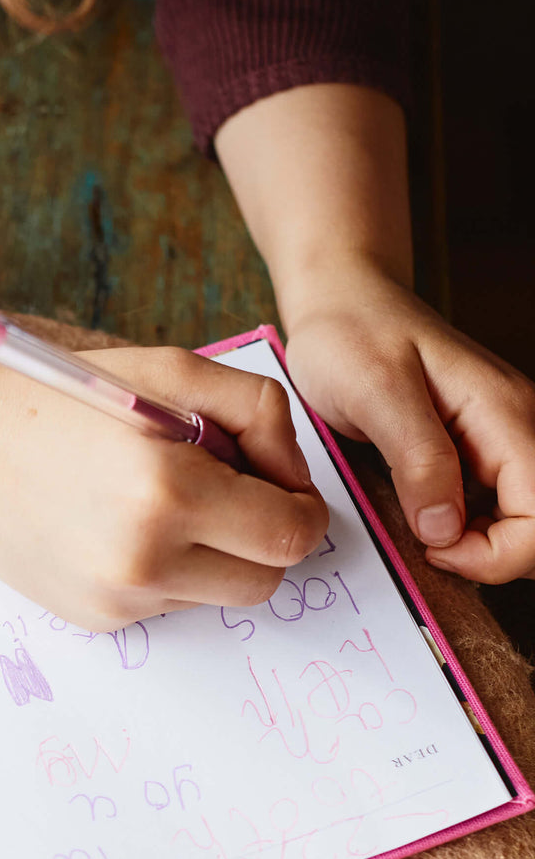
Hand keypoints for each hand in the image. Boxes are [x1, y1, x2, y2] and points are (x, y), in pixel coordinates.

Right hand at [0, 337, 328, 630]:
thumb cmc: (64, 398)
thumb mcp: (171, 370)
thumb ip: (258, 414)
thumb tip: (295, 483)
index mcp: (170, 488)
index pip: (291, 533)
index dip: (302, 509)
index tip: (284, 491)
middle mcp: (145, 557)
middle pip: (266, 579)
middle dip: (265, 538)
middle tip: (233, 495)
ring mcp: (118, 597)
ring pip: (218, 596)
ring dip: (213, 555)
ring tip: (161, 502)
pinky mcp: (95, 619)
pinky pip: (167, 604)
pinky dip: (164, 569)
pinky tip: (117, 525)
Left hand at [282, 265, 534, 581]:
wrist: (341, 301)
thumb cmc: (352, 335)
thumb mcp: (376, 391)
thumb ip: (418, 458)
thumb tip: (445, 528)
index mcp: (506, 415)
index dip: (496, 553)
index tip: (432, 547)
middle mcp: (518, 431)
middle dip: (493, 556)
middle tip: (425, 545)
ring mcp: (502, 443)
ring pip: (523, 525)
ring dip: (480, 547)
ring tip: (420, 531)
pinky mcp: (478, 454)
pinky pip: (495, 511)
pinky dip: (466, 532)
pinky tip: (422, 518)